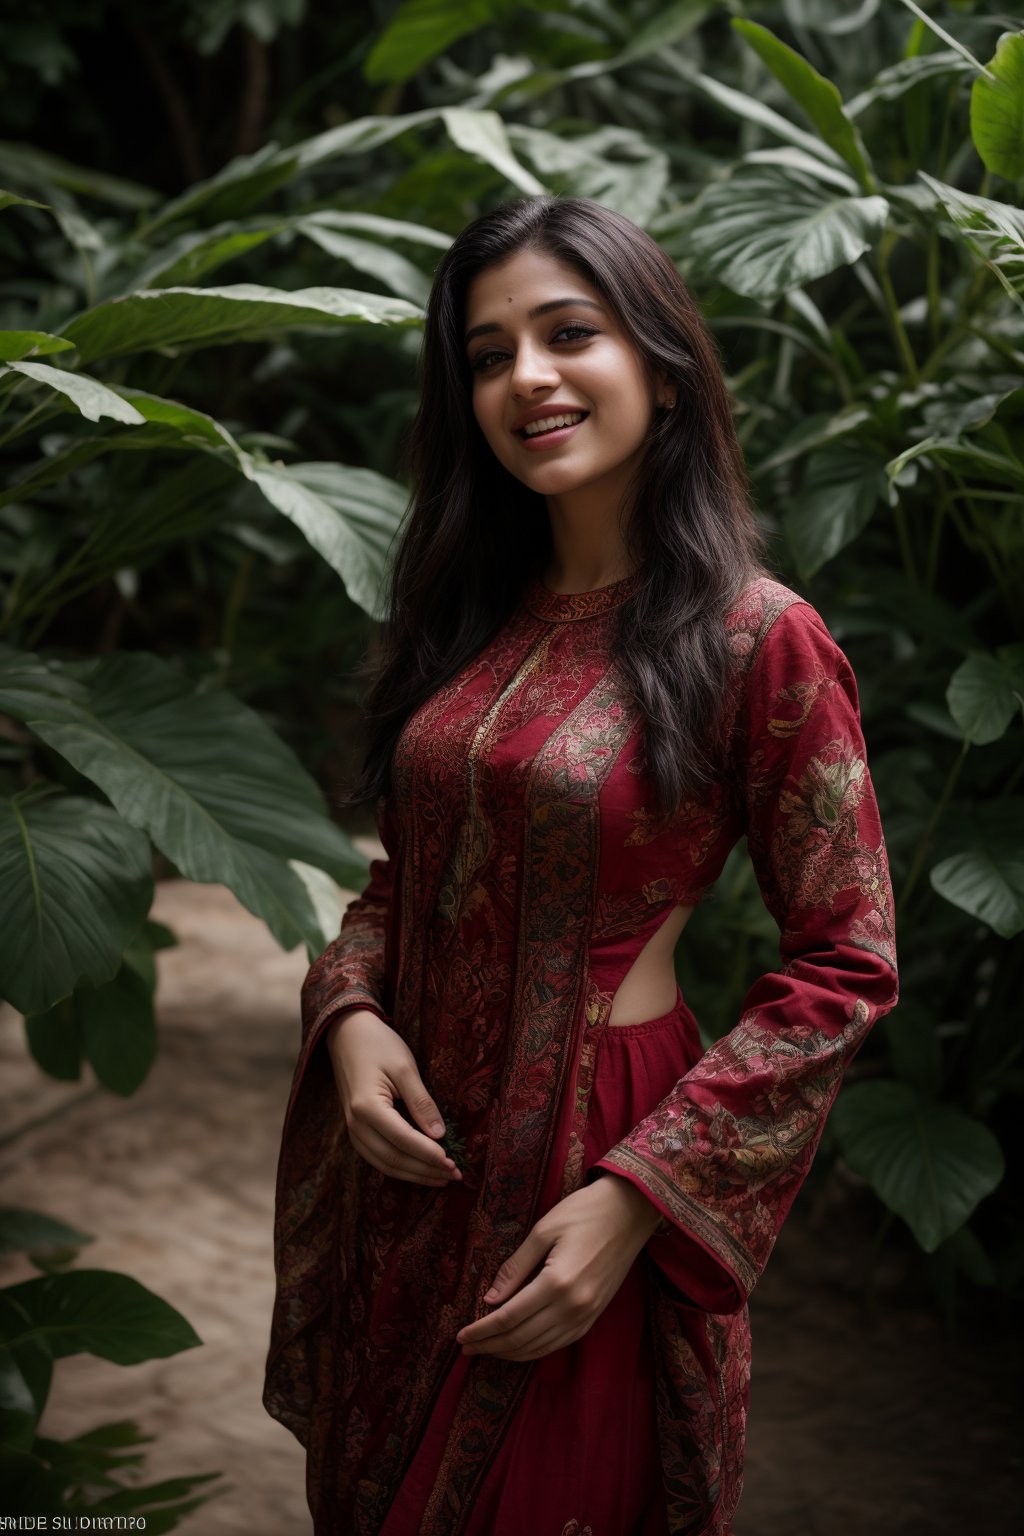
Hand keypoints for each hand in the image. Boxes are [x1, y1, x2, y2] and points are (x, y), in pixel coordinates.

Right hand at [325, 1009, 462, 1187]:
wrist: (348, 1035)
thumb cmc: (378, 1045)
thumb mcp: (405, 1068)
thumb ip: (422, 1102)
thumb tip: (439, 1135)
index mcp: (367, 1106)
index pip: (402, 1140)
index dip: (429, 1155)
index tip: (453, 1164)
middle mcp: (355, 1124)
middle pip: (393, 1159)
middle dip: (425, 1170)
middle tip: (455, 1175)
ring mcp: (352, 1129)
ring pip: (384, 1164)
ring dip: (414, 1174)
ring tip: (442, 1177)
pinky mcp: (356, 1130)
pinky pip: (377, 1157)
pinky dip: (400, 1166)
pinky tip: (420, 1167)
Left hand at [455, 1174, 661, 1361]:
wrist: (630, 1212)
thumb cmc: (584, 1212)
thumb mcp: (543, 1231)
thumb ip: (515, 1267)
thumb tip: (489, 1299)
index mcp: (557, 1283)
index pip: (509, 1317)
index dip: (482, 1330)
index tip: (460, 1336)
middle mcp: (573, 1306)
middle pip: (522, 1338)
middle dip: (490, 1346)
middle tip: (466, 1348)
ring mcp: (586, 1315)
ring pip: (540, 1347)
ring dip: (510, 1352)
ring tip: (486, 1350)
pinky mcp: (594, 1316)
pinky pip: (559, 1343)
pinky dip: (535, 1349)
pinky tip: (519, 1347)